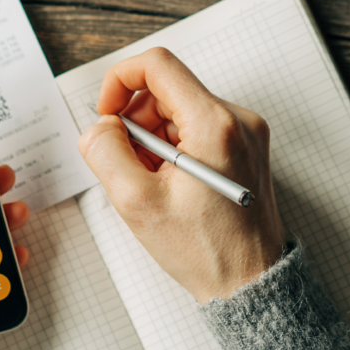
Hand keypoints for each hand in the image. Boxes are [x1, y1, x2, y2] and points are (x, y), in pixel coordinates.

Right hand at [78, 48, 285, 303]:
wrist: (250, 283)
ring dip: (152, 138)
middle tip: (126, 164)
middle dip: (134, 120)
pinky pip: (196, 128)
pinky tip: (169, 184)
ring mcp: (245, 133)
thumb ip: (105, 151)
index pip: (157, 65)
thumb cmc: (205, 251)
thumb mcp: (136, 203)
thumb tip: (99, 127)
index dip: (119, 81)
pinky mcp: (244, 147)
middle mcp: (237, 119)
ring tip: (150, 182)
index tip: (106, 115)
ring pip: (179, 109)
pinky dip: (172, 148)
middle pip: (166, 89)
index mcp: (214, 124)